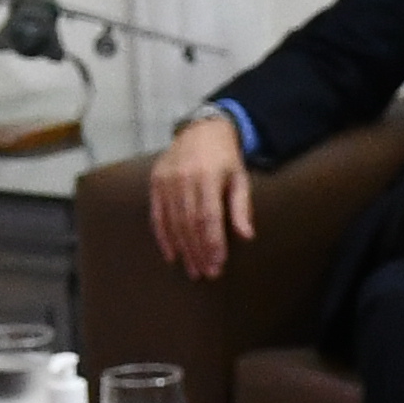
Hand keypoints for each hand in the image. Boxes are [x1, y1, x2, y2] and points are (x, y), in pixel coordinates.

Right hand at [146, 112, 255, 281]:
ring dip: (183, 249)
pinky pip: (157, 216)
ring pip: (173, 223)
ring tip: (193, 270)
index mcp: (207, 176)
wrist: (201, 129)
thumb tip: (247, 236)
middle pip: (189, 223)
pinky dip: (164, 237)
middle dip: (198, 251)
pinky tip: (172, 255)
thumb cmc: (225, 158)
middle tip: (207, 273)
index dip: (212, 243)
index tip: (217, 264)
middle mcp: (183, 178)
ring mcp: (166, 180)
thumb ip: (241, 207)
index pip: (208, 217)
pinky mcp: (156, 182)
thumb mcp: (240, 178)